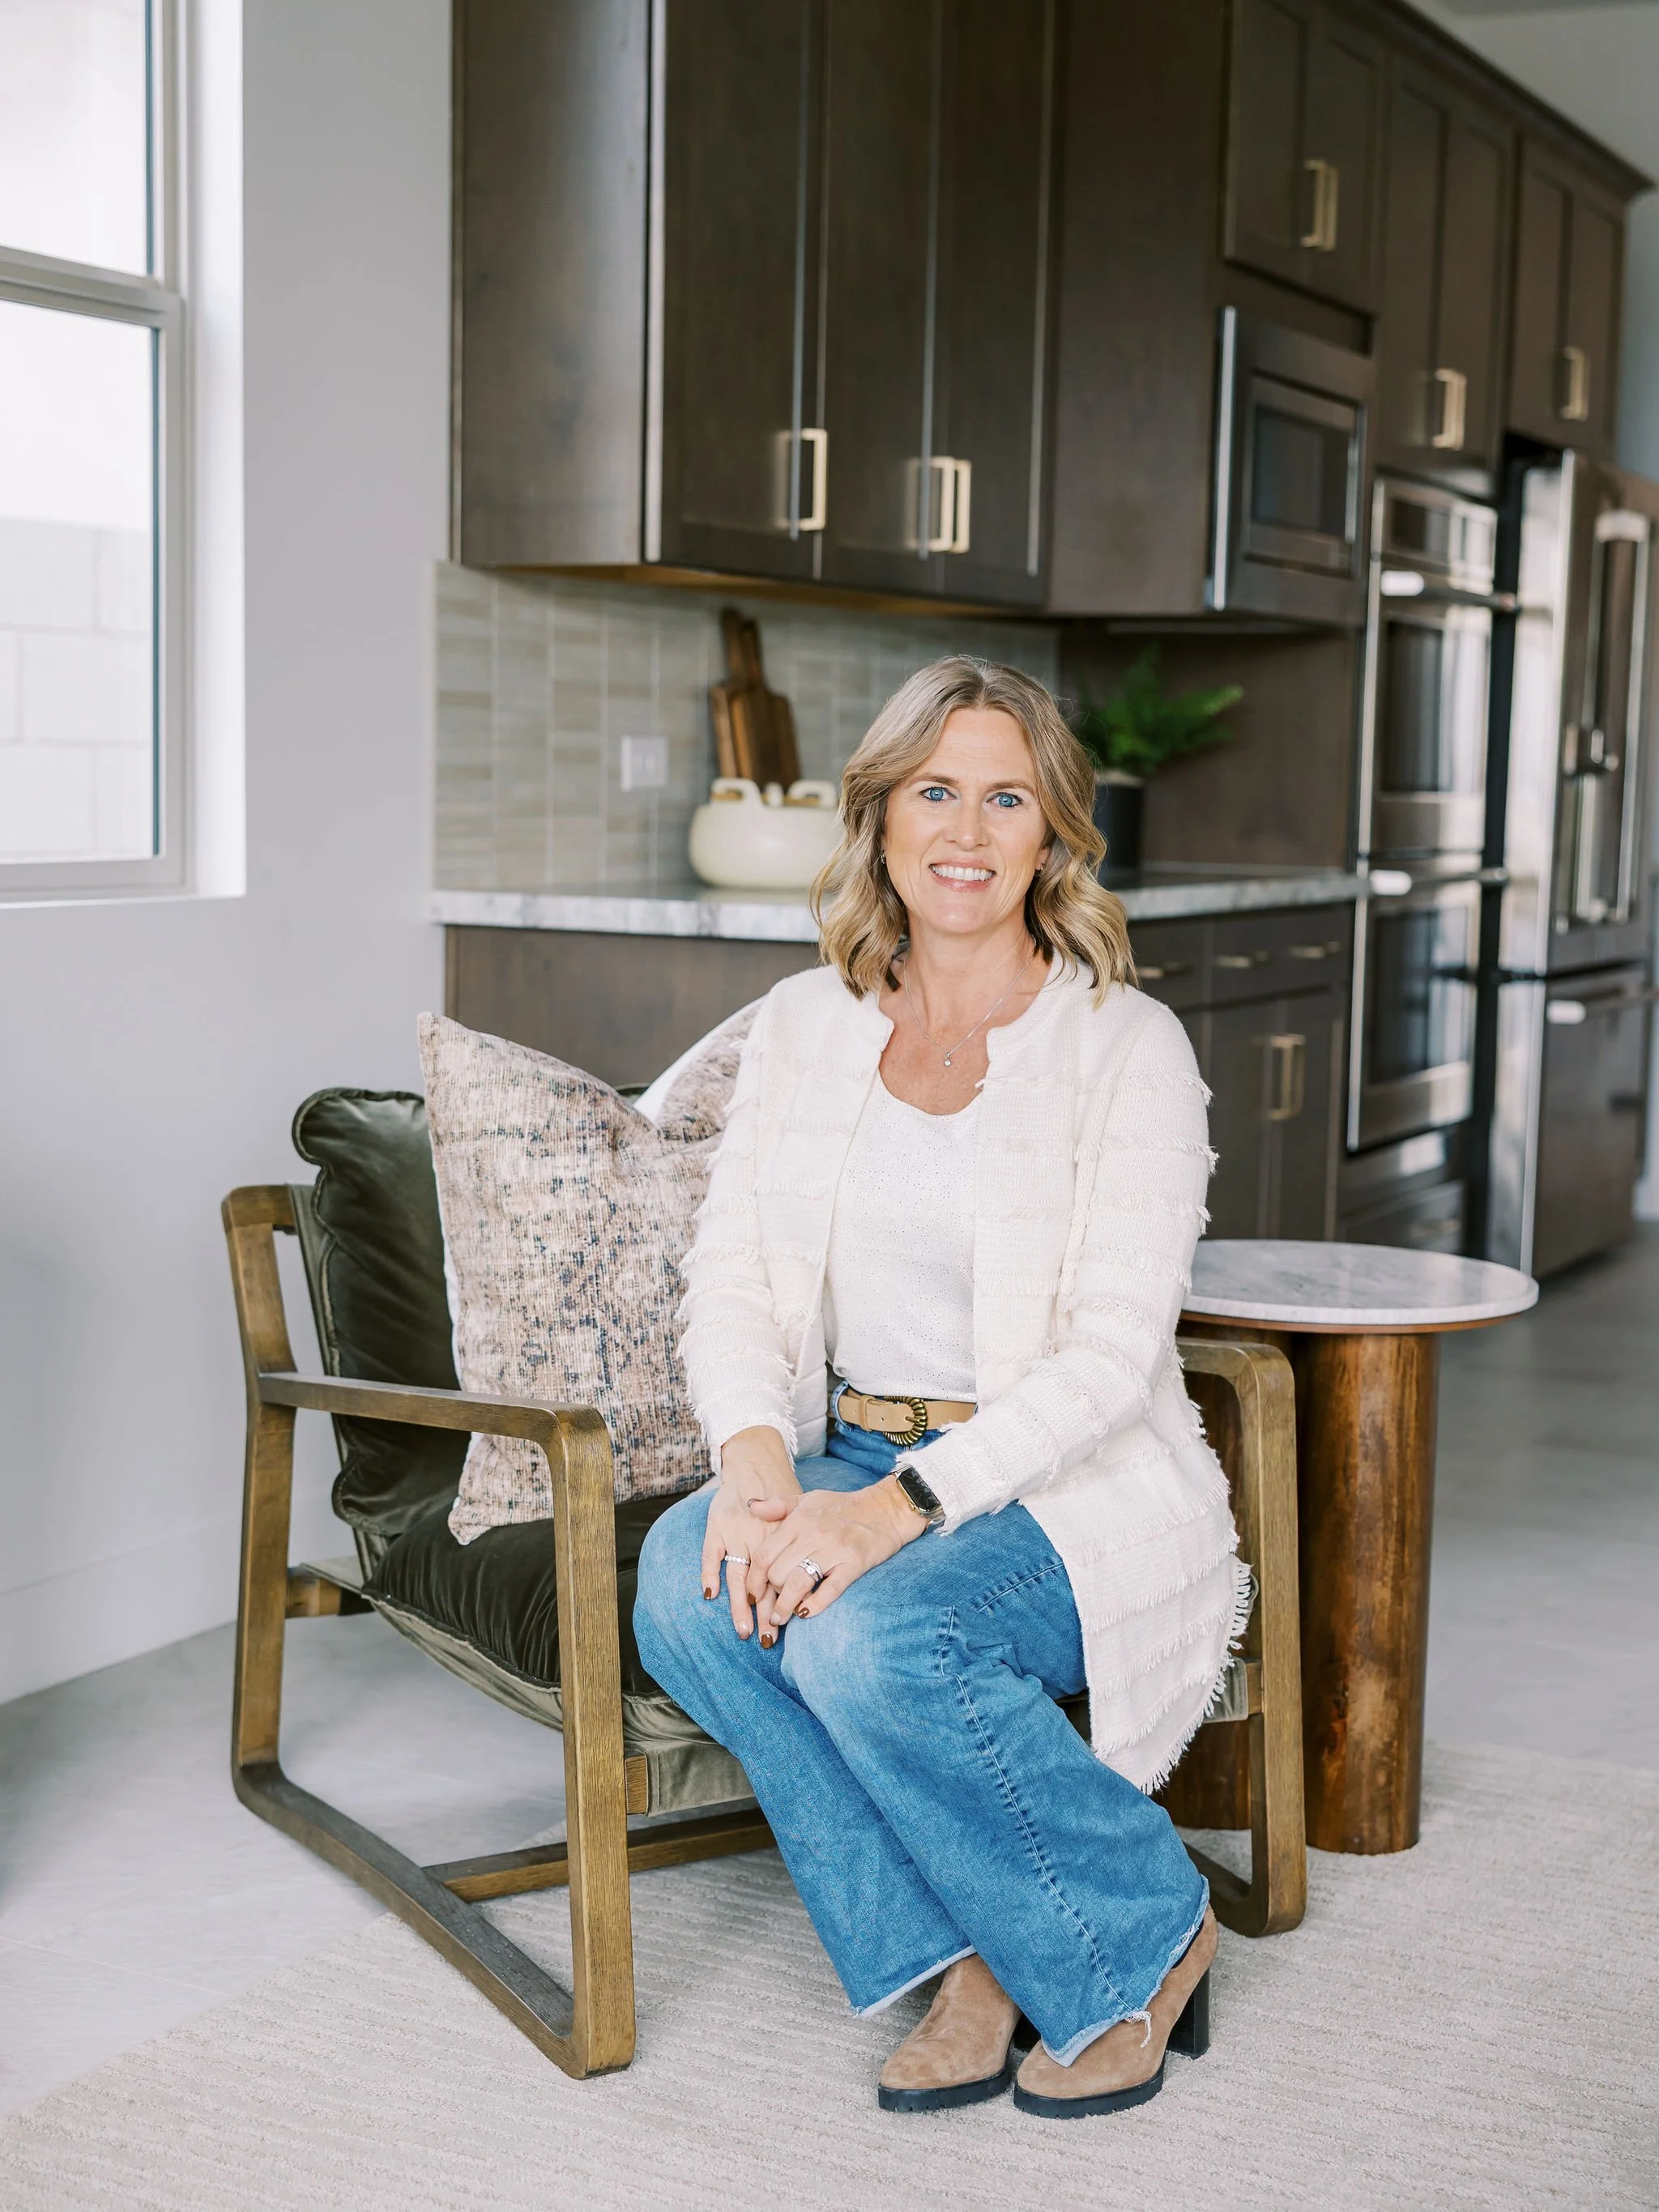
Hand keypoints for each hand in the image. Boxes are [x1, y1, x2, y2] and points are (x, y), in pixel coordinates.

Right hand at [701, 1427, 800, 1641]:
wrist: (757, 1465)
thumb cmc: (782, 1497)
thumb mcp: (799, 1518)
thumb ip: (803, 1547)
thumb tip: (816, 1580)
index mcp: (781, 1543)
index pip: (782, 1581)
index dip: (783, 1604)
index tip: (783, 1629)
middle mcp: (759, 1543)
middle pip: (762, 1585)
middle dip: (764, 1614)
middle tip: (767, 1641)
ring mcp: (737, 1535)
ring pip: (738, 1576)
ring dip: (740, 1605)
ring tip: (744, 1631)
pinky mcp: (717, 1526)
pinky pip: (711, 1553)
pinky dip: (709, 1572)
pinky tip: (709, 1594)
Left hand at [756, 1476, 925, 1628]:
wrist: (885, 1509)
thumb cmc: (843, 1506)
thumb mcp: (808, 1498)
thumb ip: (778, 1505)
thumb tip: (750, 1507)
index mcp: (798, 1521)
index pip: (764, 1554)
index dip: (754, 1578)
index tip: (752, 1592)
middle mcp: (812, 1535)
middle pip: (778, 1572)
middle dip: (770, 1593)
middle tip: (770, 1604)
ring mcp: (834, 1550)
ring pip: (798, 1583)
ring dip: (785, 1606)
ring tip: (780, 1618)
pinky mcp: (854, 1564)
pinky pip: (830, 1589)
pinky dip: (814, 1605)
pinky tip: (805, 1612)